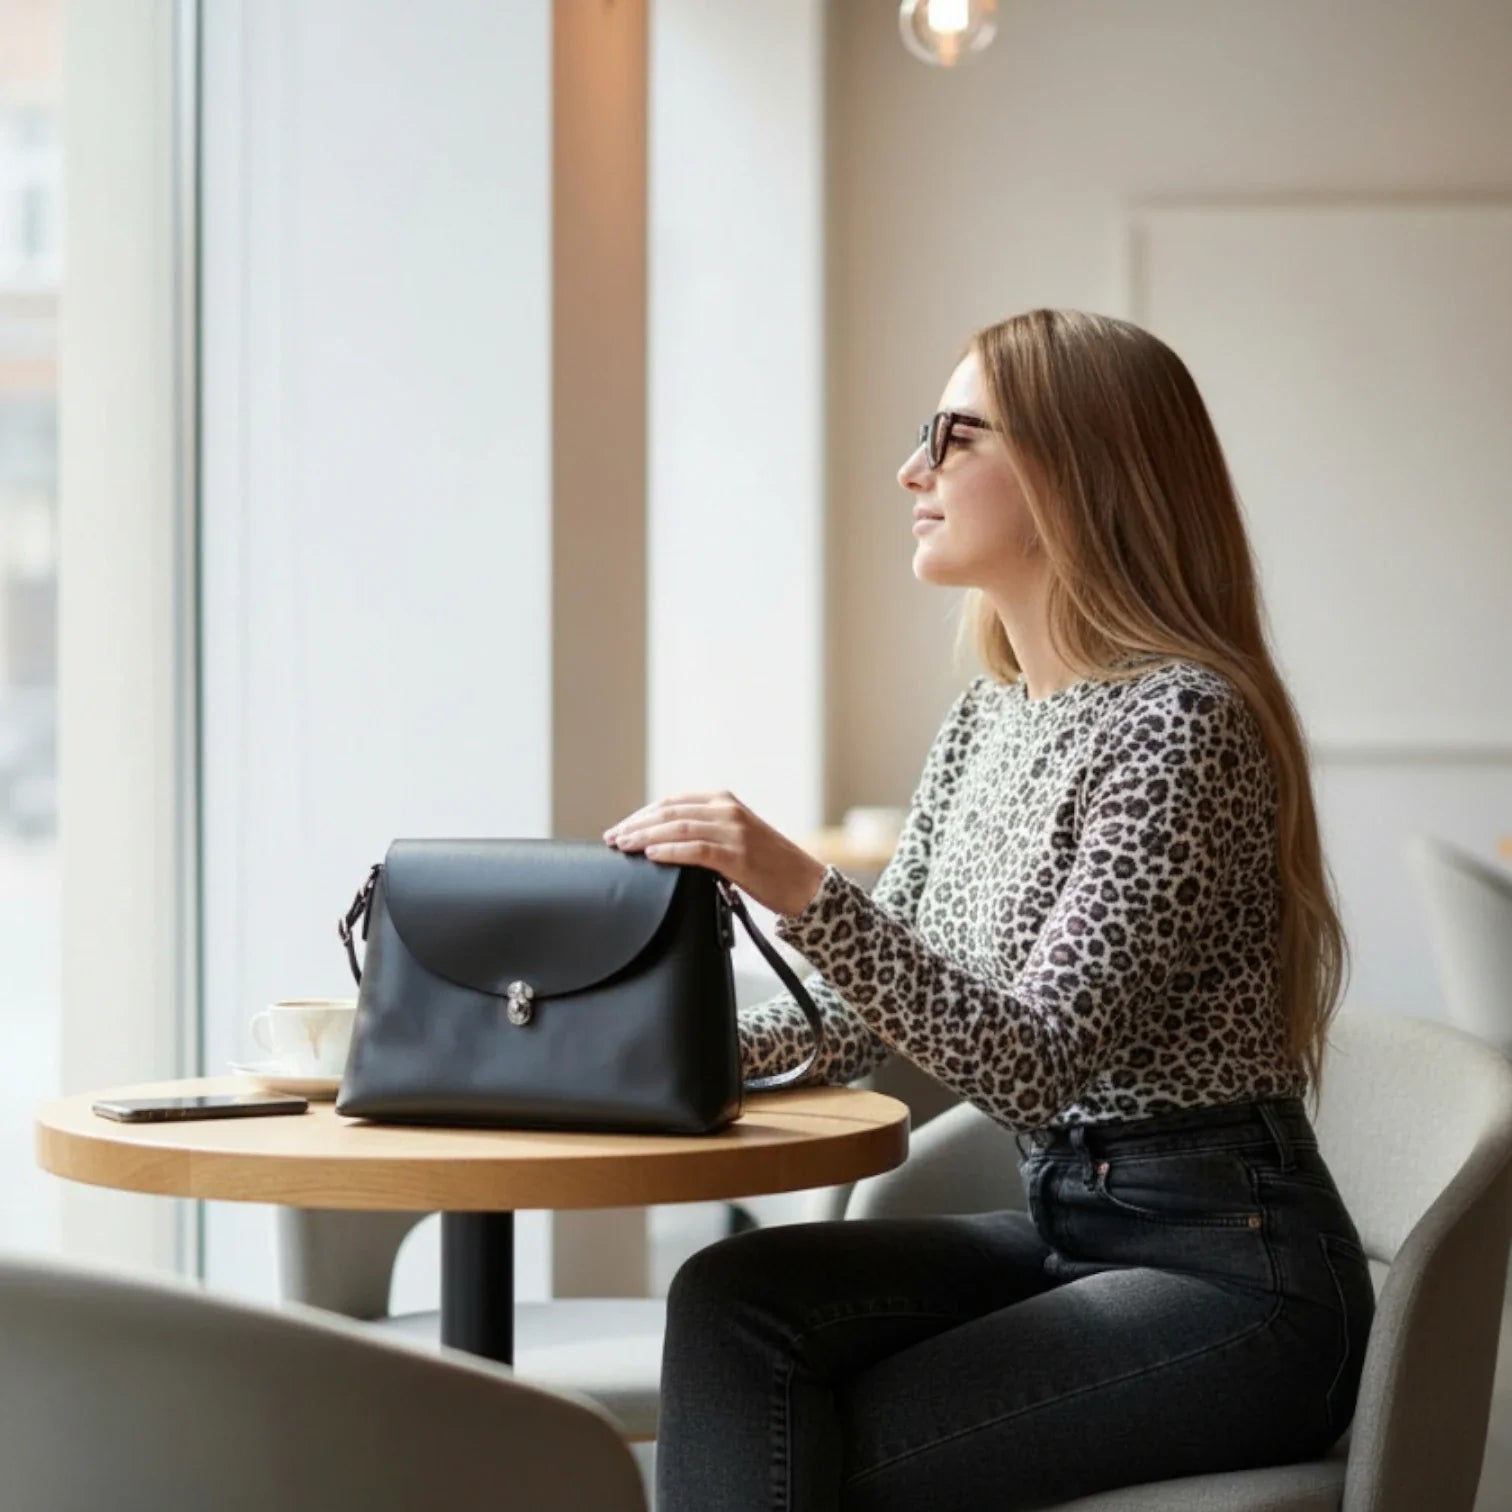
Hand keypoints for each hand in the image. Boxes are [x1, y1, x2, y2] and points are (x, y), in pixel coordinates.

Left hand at [603, 790, 826, 918]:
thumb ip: (706, 833)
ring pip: (677, 828)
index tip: (621, 827)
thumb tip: (664, 843)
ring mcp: (734, 831)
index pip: (673, 802)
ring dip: (644, 837)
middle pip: (669, 812)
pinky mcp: (738, 855)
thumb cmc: (769, 866)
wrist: (805, 884)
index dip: (643, 814)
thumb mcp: (736, 838)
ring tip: (622, 846)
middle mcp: (728, 810)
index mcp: (725, 802)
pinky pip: (695, 850)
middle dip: (636, 825)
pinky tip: (650, 856)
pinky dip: (669, 851)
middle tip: (612, 838)